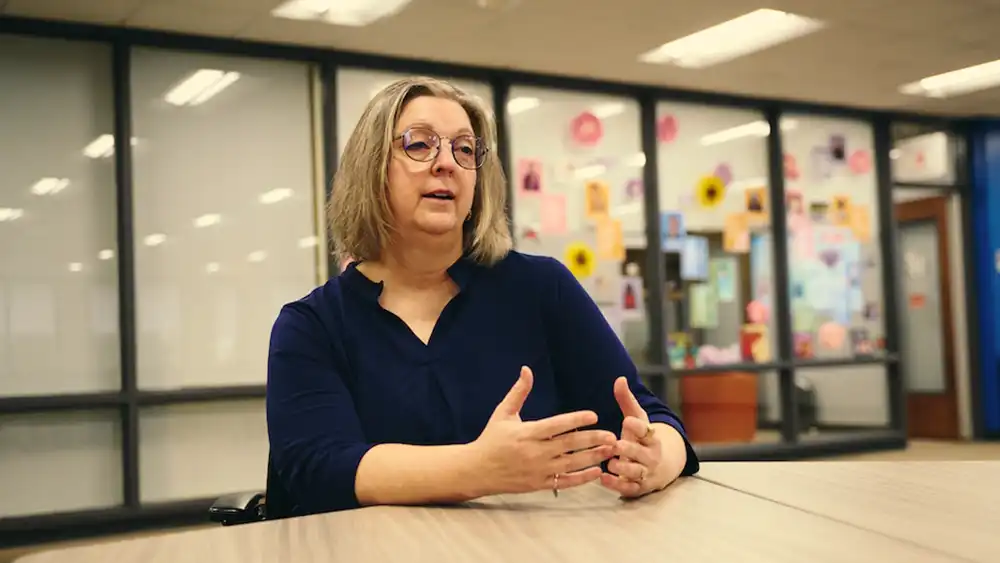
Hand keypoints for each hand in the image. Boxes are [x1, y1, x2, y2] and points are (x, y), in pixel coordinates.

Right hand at [471, 366, 616, 495]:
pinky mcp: (538, 485)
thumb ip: (518, 392)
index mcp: (527, 433)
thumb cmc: (491, 439)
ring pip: (570, 464)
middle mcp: (534, 452)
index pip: (556, 425)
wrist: (477, 470)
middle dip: (592, 440)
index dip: (576, 420)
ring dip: (592, 457)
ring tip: (609, 451)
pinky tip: (596, 471)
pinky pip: (564, 482)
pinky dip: (581, 478)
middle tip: (612, 435)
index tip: (594, 415)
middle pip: (569, 445)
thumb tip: (527, 369)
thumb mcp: (503, 413)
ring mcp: (537, 470)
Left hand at [600, 377, 681, 497]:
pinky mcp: (639, 487)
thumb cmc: (643, 438)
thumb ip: (627, 401)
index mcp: (650, 436)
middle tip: (616, 445)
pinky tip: (603, 479)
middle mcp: (651, 455)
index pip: (646, 431)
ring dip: (624, 468)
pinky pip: (630, 489)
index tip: (627, 420)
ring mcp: (646, 472)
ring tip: (610, 463)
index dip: (637, 426)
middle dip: (630, 450)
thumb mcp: (637, 419)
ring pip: (637, 472)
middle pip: (642, 453)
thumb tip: (619, 379)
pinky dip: (617, 485)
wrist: (662, 465)